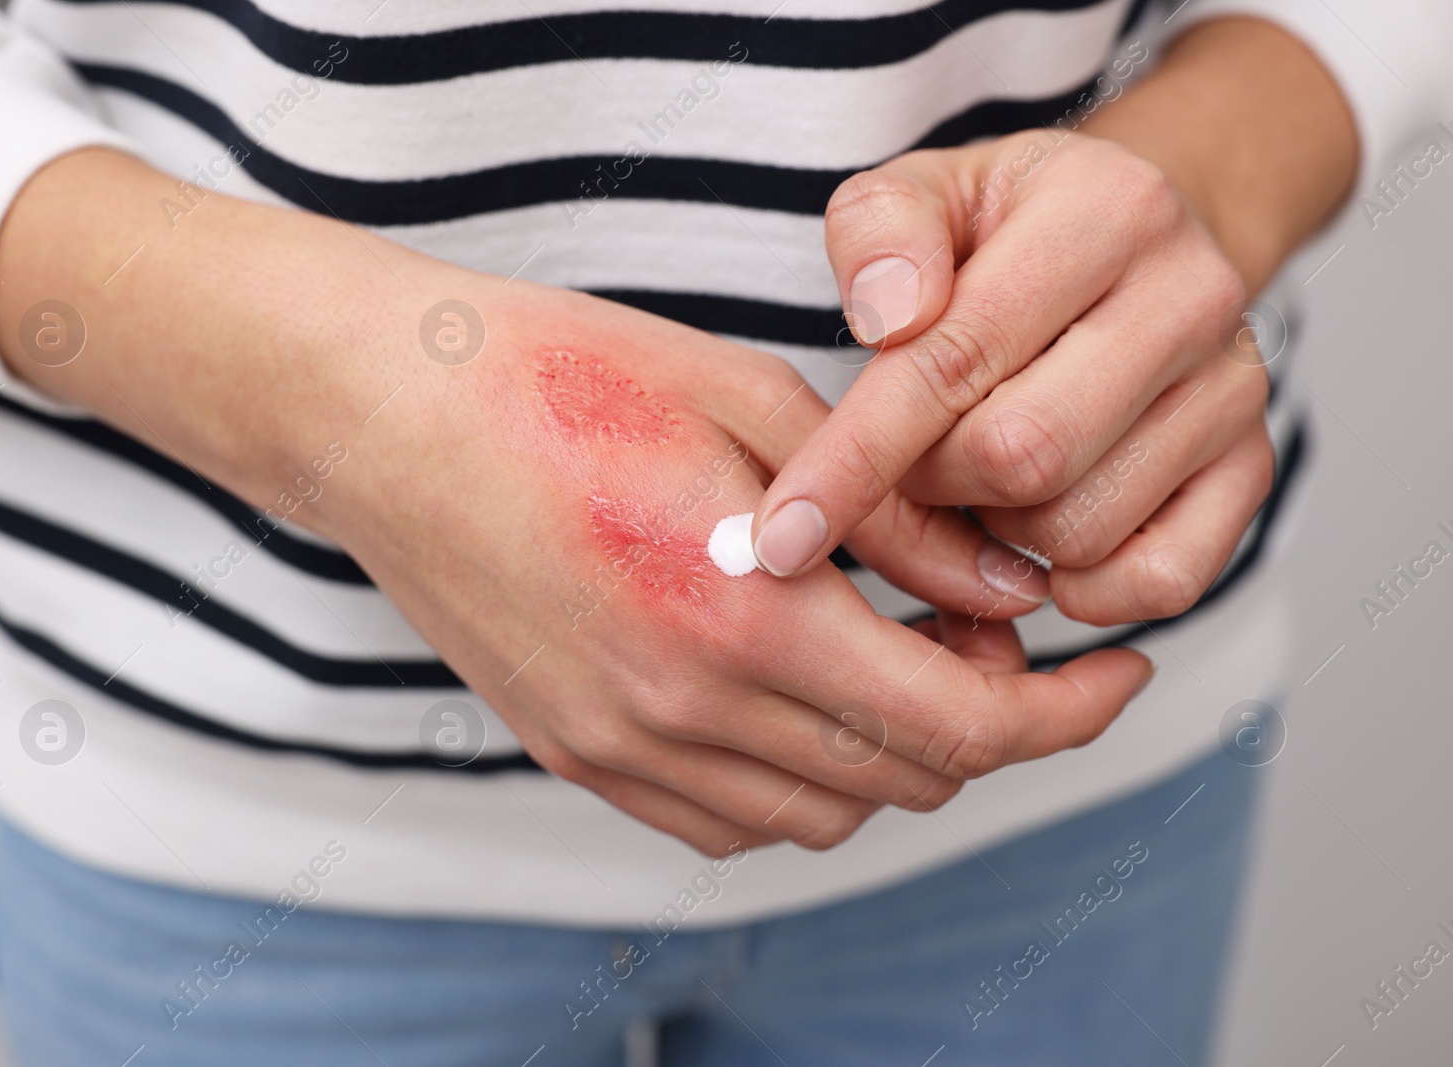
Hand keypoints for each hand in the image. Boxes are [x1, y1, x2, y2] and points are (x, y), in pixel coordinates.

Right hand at [0, 149, 1153, 855]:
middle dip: (988, 719)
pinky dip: (797, 781)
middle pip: (904, 782)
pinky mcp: (573, 752)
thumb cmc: (560, 375)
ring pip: (823, 817)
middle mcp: (679, 708)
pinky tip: (793, 691)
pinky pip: (729, 824)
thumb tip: (1007, 592)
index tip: (1114, 671)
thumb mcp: (752, 402)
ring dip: (891, 751)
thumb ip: (894, 518)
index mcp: (737, 610)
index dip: (1065, 711)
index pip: (957, 724)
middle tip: (986, 626)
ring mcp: (618, 746)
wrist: (384, 414)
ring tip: (888, 650)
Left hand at [751, 17, 1356, 626]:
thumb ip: (878, 233)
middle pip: (1022, 457)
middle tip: (911, 463)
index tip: (781, 534)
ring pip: (1079, 530)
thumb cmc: (1004, 231)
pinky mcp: (1255, 466)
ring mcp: (1234, 389)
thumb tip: (891, 318)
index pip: (955, 360)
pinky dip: (1080, 586)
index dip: (854, 458)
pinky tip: (1039, 534)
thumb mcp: (923, 192)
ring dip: (997, 534)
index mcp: (1104, 210)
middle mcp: (1190, 296)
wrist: (1136, 238)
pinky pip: (1160, 579)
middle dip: (932, 486)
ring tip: (980, 477)